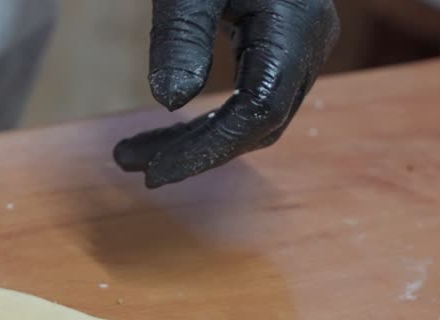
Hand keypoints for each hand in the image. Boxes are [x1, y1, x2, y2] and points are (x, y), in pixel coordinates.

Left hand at [114, 0, 338, 187]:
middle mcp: (310, 43)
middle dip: (193, 151)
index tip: (153, 172)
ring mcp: (302, 47)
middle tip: (129, 164)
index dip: (208, 150)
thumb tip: (169, 102)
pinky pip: (253, 99)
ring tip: (133, 153)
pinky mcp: (284, 47)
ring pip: (255, 118)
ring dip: (196, 140)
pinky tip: (167, 128)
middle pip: (258, 125)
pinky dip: (209, 119)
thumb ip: (180, 37)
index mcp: (293, 26)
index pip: (257, 113)